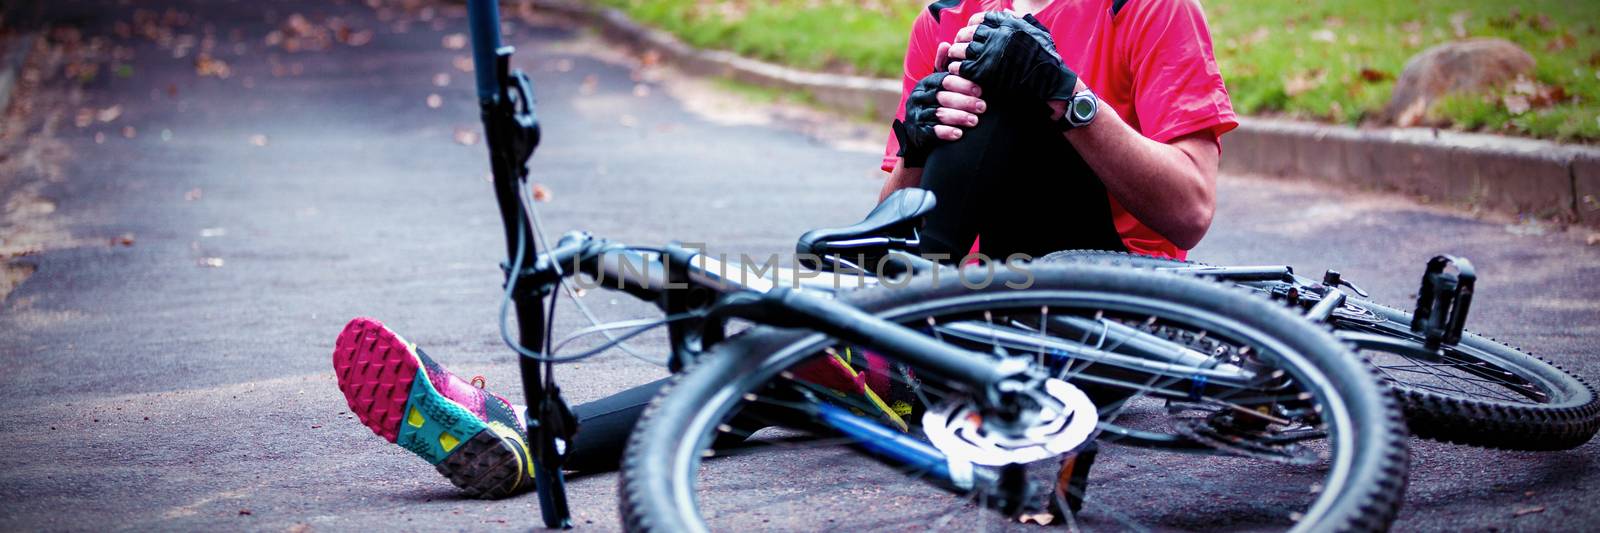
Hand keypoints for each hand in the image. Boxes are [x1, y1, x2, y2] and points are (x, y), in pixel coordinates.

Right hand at [893, 43, 987, 167]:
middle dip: (964, 102)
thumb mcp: (937, 83)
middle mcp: (919, 97)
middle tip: (983, 107)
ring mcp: (917, 114)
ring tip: (975, 121)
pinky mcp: (917, 131)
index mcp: (926, 83)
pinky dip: (946, 132)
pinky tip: (959, 134)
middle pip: (943, 97)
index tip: (980, 90)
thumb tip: (946, 44)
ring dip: (958, 117)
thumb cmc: (934, 101)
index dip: (963, 85)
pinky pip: (932, 131)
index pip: (945, 81)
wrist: (915, 128)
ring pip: (939, 114)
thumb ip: (943, 66)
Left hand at [946, 12, 1078, 110]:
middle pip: (966, 33)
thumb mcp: (1037, 32)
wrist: (1050, 81)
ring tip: (957, 60)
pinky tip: (960, 72)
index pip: (979, 19)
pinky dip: (957, 68)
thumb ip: (1020, 20)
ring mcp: (990, 53)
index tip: (970, 34)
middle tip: (959, 47)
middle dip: (961, 40)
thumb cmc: (1046, 58)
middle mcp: (997, 35)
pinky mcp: (984, 72)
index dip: (971, 26)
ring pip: (960, 49)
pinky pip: (961, 67)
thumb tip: (1006, 11)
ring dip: (956, 54)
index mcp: (1007, 24)